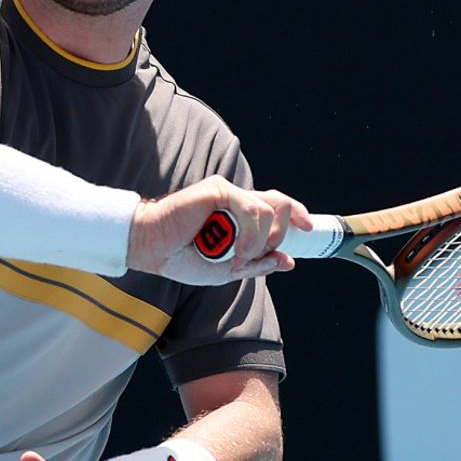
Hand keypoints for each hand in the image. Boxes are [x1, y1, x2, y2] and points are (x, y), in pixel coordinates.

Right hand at [127, 175, 310, 285]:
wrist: (152, 248)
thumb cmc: (181, 257)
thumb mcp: (227, 269)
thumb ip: (257, 263)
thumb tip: (287, 261)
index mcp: (239, 215)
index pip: (276, 206)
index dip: (296, 213)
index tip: (308, 227)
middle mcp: (237, 201)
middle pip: (281, 205)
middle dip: (278, 236)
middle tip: (255, 255)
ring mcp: (228, 193)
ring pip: (270, 212)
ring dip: (258, 243)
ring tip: (235, 257)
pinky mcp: (219, 190)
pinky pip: (252, 211)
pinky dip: (249, 236)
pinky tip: (235, 250)